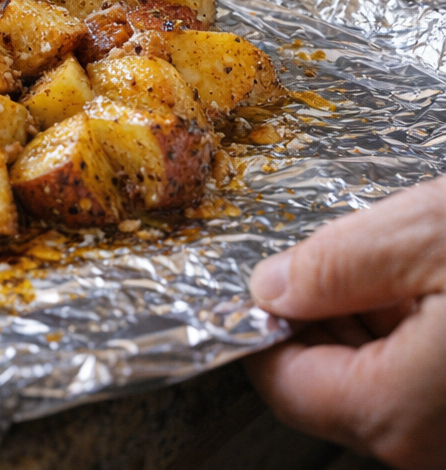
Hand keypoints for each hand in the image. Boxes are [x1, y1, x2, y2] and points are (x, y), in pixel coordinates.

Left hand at [244, 176, 445, 467]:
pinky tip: (428, 282)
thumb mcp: (421, 241)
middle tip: (332, 255)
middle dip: (317, 314)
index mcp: (397, 413)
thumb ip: (331, 267)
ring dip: (369, 320)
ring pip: (381, 379)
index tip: (258, 278)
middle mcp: (433, 446)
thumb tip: (271, 288)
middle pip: (329, 381)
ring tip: (393, 262)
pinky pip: (426, 379)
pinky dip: (412, 329)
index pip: (281, 382)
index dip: (259, 322)